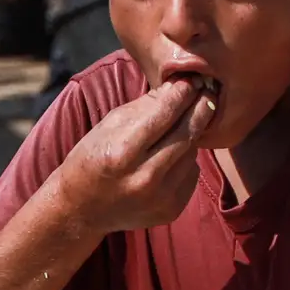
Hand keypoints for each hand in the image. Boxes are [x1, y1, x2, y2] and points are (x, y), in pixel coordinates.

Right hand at [56, 78, 212, 233]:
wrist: (82, 209)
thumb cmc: (92, 159)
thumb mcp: (107, 126)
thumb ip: (143, 107)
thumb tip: (177, 87)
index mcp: (123, 152)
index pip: (164, 114)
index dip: (182, 93)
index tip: (192, 80)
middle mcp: (145, 177)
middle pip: (186, 134)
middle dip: (200, 108)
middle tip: (207, 92)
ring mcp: (161, 198)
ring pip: (192, 153)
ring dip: (190, 135)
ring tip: (180, 125)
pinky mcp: (172, 210)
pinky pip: (191, 174)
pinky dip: (186, 160)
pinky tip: (170, 156)